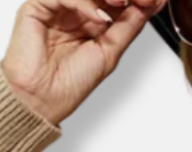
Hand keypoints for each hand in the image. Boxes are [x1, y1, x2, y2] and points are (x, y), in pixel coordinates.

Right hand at [0, 0, 168, 127]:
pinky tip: (98, 18)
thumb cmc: (69, 84)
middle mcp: (75, 11)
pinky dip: (83, 2)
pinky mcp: (37, 6)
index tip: (154, 0)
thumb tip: (152, 4)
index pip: (114, 0)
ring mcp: (57, 6)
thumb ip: (130, 26)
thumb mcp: (110, 52)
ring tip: (121, 3)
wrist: (42, 100)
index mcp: (91, 21)